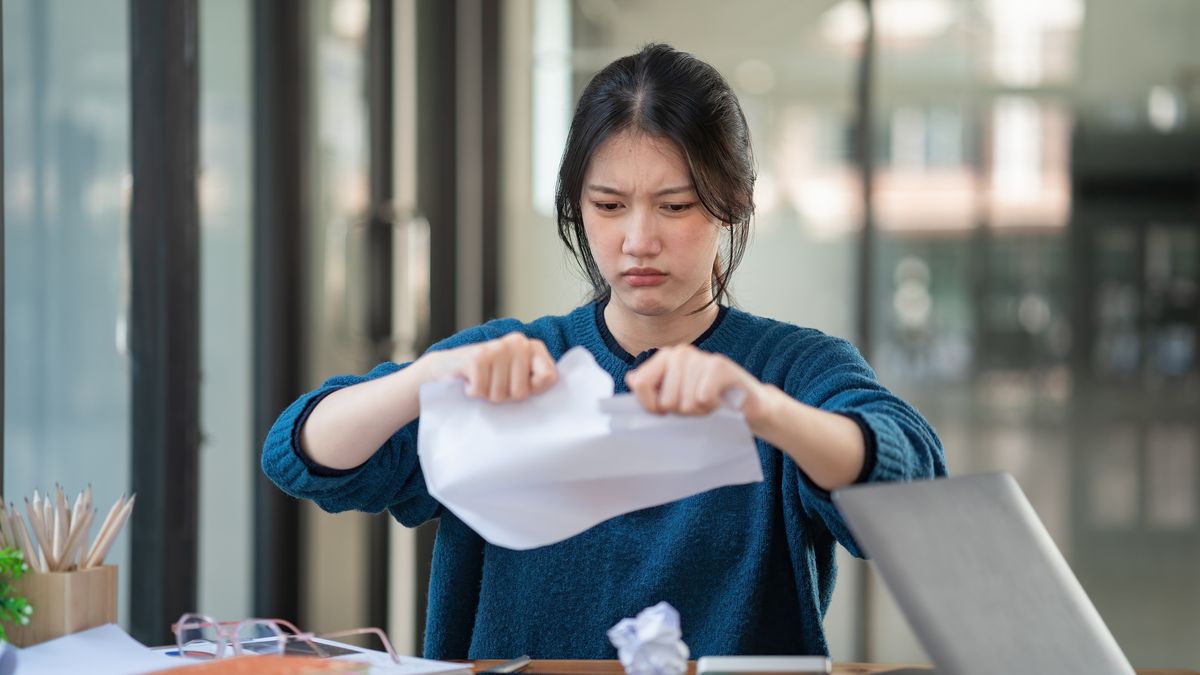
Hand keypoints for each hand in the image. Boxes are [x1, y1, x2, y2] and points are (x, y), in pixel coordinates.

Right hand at [417, 333, 557, 401]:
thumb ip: (538, 381)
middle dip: (505, 396)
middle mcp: (518, 342)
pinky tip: (470, 381)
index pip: (549, 377)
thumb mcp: (518, 379)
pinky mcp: (476, 357)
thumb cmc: (489, 377)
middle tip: (494, 383)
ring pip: (500, 394)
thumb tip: (550, 383)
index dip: (533, 390)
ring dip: (487, 395)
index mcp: (533, 347)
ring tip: (482, 381)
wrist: (448, 368)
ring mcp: (497, 348)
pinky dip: (473, 392)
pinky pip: (481, 391)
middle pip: (521, 392)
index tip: (519, 384)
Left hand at [623, 344, 776, 424]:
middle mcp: (681, 353)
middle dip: (682, 412)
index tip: (665, 411)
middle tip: (697, 404)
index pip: (640, 384)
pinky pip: (702, 398)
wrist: (750, 404)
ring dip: (699, 411)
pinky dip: (712, 407)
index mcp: (665, 358)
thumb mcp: (676, 397)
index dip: (650, 406)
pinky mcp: (719, 366)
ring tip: (710, 402)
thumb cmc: (709, 400)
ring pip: (685, 403)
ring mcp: (701, 357)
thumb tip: (630, 379)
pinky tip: (721, 400)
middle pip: (665, 400)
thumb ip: (653, 388)